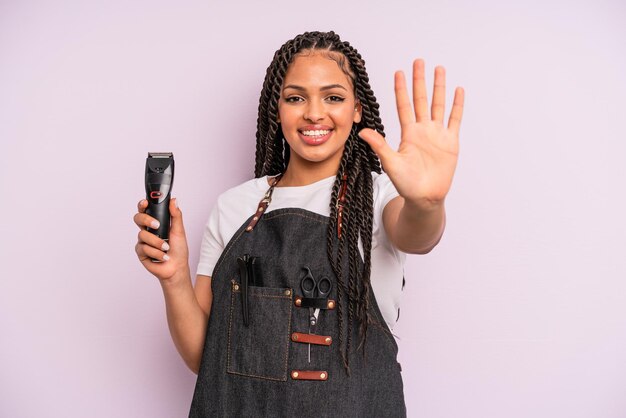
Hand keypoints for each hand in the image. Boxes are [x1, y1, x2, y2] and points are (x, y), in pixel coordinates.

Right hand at [134, 198, 189, 282]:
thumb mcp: (179, 230)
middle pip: (138, 218)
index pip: (146, 210)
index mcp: (156, 223)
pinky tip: (163, 256)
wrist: (177, 267)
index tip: (145, 202)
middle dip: (146, 220)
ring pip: (142, 235)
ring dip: (157, 242)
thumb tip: (174, 200)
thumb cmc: (178, 250)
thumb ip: (176, 215)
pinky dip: (156, 253)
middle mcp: (148, 230)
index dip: (142, 205)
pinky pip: (144, 248)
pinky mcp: (141, 252)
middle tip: (157, 225)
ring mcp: (143, 241)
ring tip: (166, 248)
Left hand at [359, 59, 464, 209]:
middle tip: (418, 61)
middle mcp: (422, 130)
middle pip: (421, 99)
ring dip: (439, 88)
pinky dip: (457, 106)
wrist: (425, 198)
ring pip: (438, 105)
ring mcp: (437, 135)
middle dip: (420, 80)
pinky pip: (455, 120)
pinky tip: (458, 91)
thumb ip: (379, 145)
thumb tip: (362, 131)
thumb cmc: (406, 184)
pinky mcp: (450, 142)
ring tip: (439, 69)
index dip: (401, 89)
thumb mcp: (390, 163)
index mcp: (408, 133)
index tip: (399, 72)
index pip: (404, 106)